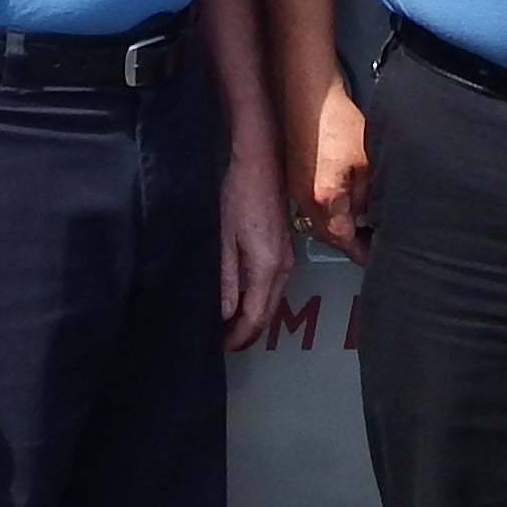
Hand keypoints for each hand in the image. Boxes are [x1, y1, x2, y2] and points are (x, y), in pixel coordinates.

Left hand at [217, 142, 295, 352]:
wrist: (258, 159)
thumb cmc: (236, 194)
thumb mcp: (223, 238)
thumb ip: (225, 278)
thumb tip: (224, 314)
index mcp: (267, 266)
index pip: (256, 316)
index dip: (239, 337)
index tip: (220, 347)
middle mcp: (283, 266)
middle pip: (268, 312)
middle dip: (246, 331)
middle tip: (221, 342)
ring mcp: (286, 256)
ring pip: (271, 299)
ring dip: (252, 315)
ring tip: (227, 325)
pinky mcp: (283, 246)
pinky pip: (272, 284)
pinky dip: (257, 298)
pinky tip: (240, 298)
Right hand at [292, 81, 373, 260]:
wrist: (308, 96)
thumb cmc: (335, 121)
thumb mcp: (365, 164)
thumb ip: (367, 198)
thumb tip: (368, 218)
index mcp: (325, 199)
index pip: (345, 241)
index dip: (364, 252)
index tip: (377, 256)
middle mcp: (305, 200)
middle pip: (329, 237)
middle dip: (351, 243)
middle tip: (372, 243)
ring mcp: (296, 191)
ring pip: (319, 224)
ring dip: (338, 229)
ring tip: (360, 226)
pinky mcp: (293, 180)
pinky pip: (311, 208)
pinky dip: (328, 213)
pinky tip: (342, 204)